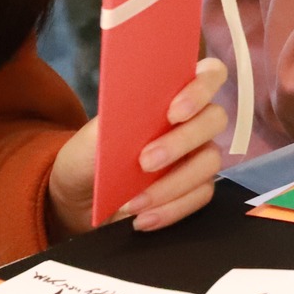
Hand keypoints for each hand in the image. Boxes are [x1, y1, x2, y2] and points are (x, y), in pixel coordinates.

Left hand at [46, 58, 229, 237]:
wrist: (78, 198)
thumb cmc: (90, 155)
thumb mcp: (93, 136)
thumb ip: (118, 120)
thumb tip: (139, 108)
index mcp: (173, 94)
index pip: (210, 74)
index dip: (201, 88)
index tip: (173, 112)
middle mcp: (195, 121)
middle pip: (215, 119)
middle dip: (182, 141)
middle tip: (145, 162)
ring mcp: (199, 155)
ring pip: (209, 162)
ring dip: (171, 184)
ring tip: (131, 203)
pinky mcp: (196, 188)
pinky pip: (199, 196)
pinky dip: (171, 209)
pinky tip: (142, 219)